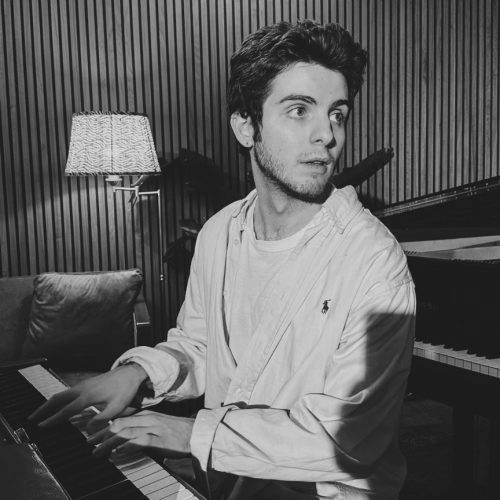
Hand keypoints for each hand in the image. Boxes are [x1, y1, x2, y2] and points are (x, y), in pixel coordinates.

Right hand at [28, 363, 148, 431]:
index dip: (53, 419)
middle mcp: (82, 389)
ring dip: (49, 404)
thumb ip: (102, 419)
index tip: (41, 426)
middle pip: (57, 399)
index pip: (66, 410)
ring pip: (61, 394)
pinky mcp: (86, 384)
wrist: (130, 372)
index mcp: (88, 396)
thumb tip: (86, 431)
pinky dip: (58, 400)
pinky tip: (58, 405)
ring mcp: (83, 385)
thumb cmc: (125, 390)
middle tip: (31, 419)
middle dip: (43, 409)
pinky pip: (67, 392)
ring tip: (40, 413)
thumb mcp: (117, 407)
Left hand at [88, 410, 193, 458]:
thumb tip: (123, 441)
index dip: (104, 427)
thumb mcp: (157, 426)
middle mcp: (148, 419)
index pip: (120, 418)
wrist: (196, 433)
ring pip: (126, 432)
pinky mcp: (160, 439)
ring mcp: (154, 428)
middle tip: (89, 443)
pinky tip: (117, 453)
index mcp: (146, 415)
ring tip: (97, 452)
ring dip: (109, 443)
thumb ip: (142, 429)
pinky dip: (127, 447)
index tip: (92, 435)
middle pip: (120, 424)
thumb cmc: (177, 432)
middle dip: (102, 434)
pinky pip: (140, 442)